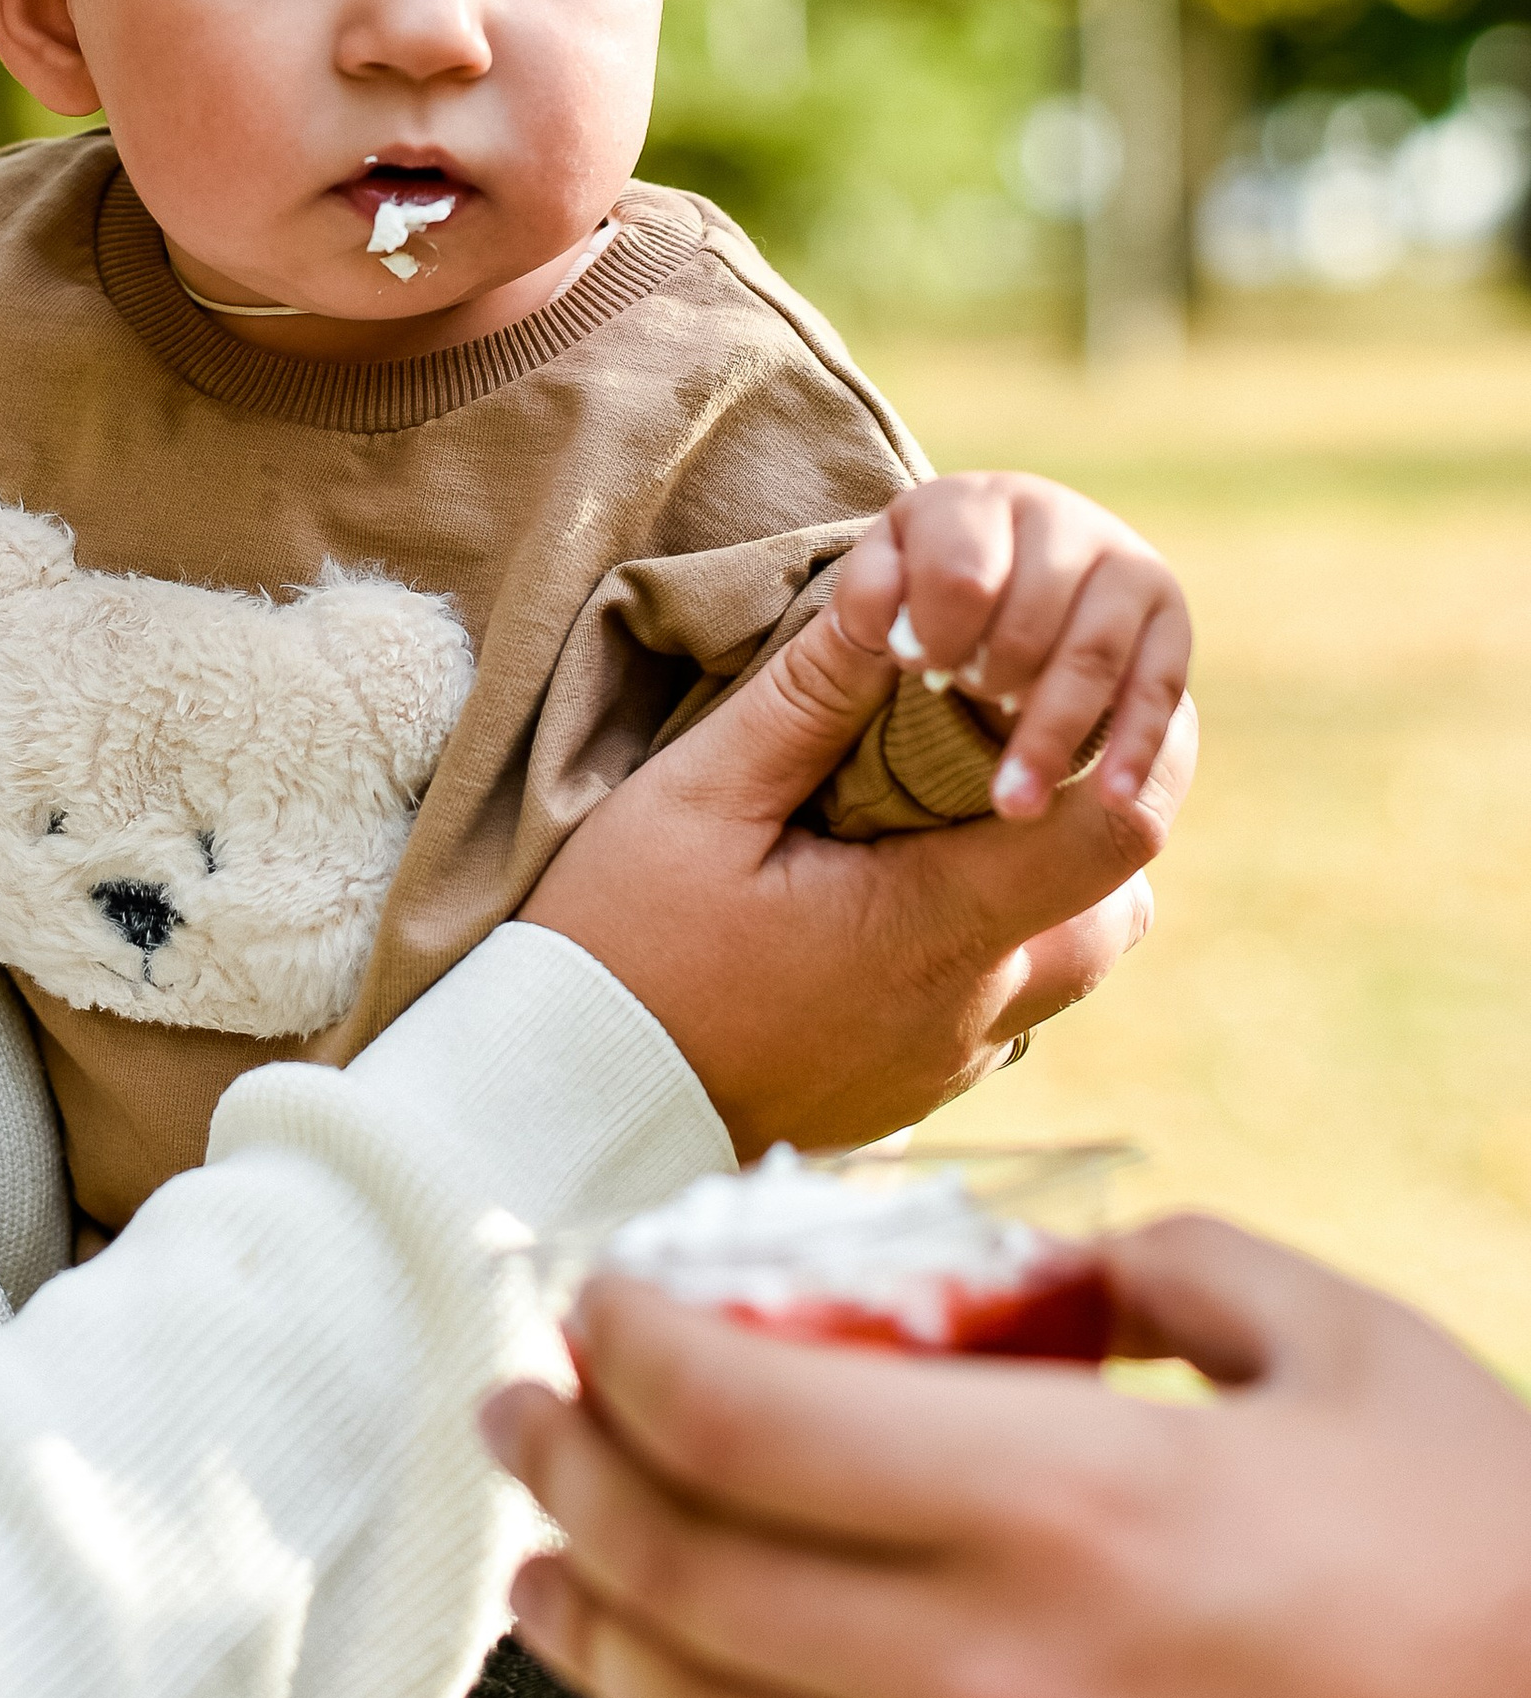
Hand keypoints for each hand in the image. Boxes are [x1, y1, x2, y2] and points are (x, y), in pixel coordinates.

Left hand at [484, 1224, 1530, 1697]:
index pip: (726, 1412)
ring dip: (604, 1628)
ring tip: (549, 1567)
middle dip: (562, 1471)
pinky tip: (780, 1690)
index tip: (588, 1297)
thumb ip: (1146, 1270)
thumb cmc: (1494, 1559)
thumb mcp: (1329, 1343)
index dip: (622, 1342)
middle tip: (511, 1410)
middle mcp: (987, 1687)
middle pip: (675, 1569)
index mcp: (1056, 1503)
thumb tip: (1019, 1280)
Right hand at [519, 587, 1191, 1155]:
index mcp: (933, 924)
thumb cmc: (623, 945)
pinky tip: (876, 910)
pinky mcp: (908, 1093)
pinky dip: (969, 951)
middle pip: (1112, 906)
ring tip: (933, 831)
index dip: (1128, 747)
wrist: (569, 1104)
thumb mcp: (700, 796)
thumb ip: (811, 696)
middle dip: (1081, 822)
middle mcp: (970, 1009)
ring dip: (1032, 891)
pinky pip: (991, 1016)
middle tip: (997, 758)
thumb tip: (892, 594)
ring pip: (1060, 967)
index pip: (1115, 833)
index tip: (1064, 694)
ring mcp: (945, 1064)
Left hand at [833, 471, 1191, 822]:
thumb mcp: (862, 604)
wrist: (982, 601)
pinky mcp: (1165, 620)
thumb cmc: (904, 612)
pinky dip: (1135, 745)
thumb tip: (893, 633)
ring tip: (1013, 803)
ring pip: (1095, 651)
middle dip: (991, 679)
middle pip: (1031, 615)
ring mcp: (1120, 563)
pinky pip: (1159, 685)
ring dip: (1053, 732)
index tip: (915, 667)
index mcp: (968, 504)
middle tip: (959, 701)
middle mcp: (1054, 517)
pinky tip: (1111, 799)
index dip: (935, 633)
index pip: (960, 573)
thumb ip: (856, 622)